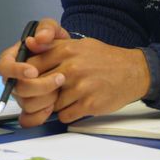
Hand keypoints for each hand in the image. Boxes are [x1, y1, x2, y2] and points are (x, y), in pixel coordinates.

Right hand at [0, 18, 70, 127]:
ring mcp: (21, 95)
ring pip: (25, 104)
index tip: (33, 71)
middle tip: (60, 78)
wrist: (71, 61)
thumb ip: (46, 28)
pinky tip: (52, 107)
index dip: (16, 71)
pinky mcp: (30, 109)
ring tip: (60, 90)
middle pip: (17, 89)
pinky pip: (28, 119)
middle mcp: (14, 79)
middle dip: (40, 86)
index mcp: (13, 59)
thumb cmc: (57, 45)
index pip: (4, 67)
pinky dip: (40, 116)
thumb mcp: (53, 30)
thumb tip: (36, 39)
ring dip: (45, 99)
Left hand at [28, 36, 149, 122]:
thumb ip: (53, 46)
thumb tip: (28, 44)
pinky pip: (64, 115)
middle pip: (37, 87)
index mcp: (66, 51)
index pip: (31, 65)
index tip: (30, 80)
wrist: (133, 72)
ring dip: (54, 104)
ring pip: (51, 103)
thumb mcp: (78, 45)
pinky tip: (75, 105)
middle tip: (42, 95)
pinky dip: (67, 113)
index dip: (27, 76)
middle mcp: (71, 68)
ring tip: (66, 98)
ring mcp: (80, 87)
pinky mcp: (89, 104)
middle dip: (37, 93)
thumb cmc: (103, 58)